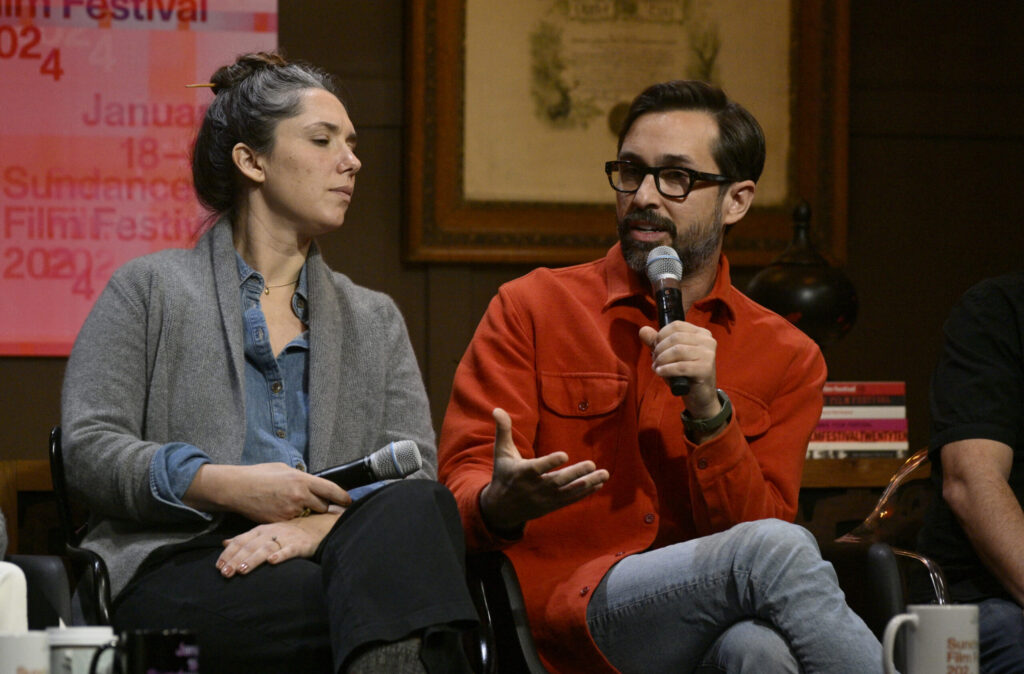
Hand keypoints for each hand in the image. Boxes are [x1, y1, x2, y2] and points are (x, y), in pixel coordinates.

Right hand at [185, 462, 351, 522]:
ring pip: (308, 516)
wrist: (237, 488)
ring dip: (307, 514)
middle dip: (322, 506)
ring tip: (296, 508)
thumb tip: (311, 483)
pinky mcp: (280, 522)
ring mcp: (290, 511)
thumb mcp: (284, 469)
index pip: (331, 490)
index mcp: (302, 479)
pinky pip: (294, 523)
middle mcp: (299, 496)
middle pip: (323, 506)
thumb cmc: (260, 475)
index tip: (349, 501)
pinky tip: (285, 513)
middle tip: (319, 505)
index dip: (342, 497)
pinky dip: (293, 520)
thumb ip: (301, 478)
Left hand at [216, 510, 341, 577]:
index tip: (218, 566)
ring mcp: (286, 538)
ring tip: (242, 570)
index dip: (229, 553)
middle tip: (225, 573)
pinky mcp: (300, 545)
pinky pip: (290, 550)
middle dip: (236, 560)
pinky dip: (281, 555)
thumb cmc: (290, 532)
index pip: (241, 541)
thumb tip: (225, 543)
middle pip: (250, 546)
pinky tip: (273, 562)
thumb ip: (246, 538)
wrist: (318, 525)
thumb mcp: (266, 532)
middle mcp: (271, 533)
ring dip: (254, 559)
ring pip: (266, 549)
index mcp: (261, 530)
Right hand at [479, 408, 608, 532]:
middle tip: (592, 464)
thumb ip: (503, 431)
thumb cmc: (504, 474)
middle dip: (575, 474)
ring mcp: (544, 499)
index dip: (550, 462)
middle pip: (557, 482)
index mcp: (520, 474)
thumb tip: (497, 409)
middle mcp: (533, 488)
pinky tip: (599, 483)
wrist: (501, 508)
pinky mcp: (551, 506)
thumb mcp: (501, 453)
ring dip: (587, 484)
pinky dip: (585, 492)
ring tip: (604, 474)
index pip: (536, 468)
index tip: (565, 454)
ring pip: (568, 492)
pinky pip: (570, 499)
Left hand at [639, 321, 719, 416]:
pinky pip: (681, 366)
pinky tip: (661, 373)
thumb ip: (656, 342)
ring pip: (677, 350)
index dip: (661, 335)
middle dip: (659, 349)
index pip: (676, 325)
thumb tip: (643, 330)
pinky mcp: (706, 369)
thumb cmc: (684, 373)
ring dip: (662, 360)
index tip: (655, 348)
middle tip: (655, 361)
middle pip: (675, 338)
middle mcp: (708, 340)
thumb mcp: (668, 355)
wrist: (700, 395)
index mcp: (701, 333)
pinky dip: (667, 369)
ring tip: (657, 367)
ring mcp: (708, 354)